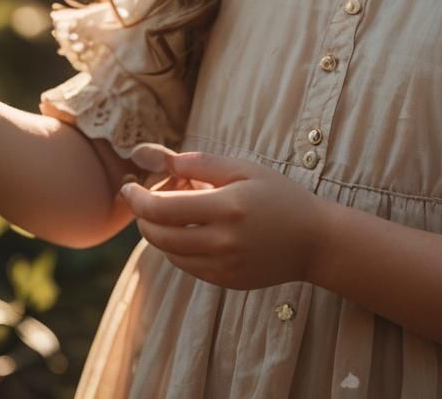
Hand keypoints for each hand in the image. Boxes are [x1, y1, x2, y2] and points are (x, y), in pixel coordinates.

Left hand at [119, 144, 324, 289]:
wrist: (314, 241)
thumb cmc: (279, 196)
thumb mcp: (244, 169)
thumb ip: (200, 163)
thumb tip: (161, 159)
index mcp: (227, 208)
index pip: (162, 209)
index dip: (137, 198)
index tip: (127, 186)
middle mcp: (222, 242)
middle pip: (158, 235)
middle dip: (143, 214)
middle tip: (151, 194)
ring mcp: (223, 267)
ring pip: (168, 253)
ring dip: (158, 230)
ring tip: (176, 208)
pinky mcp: (225, 281)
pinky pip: (185, 265)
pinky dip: (176, 246)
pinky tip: (190, 227)